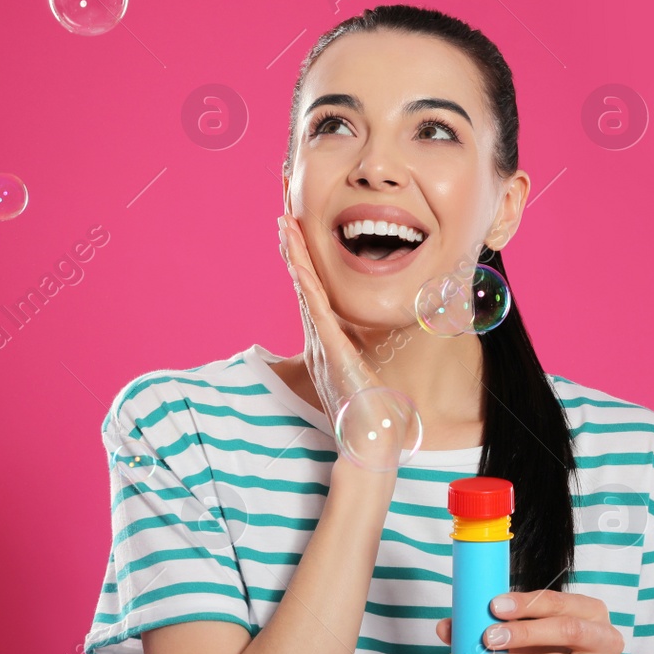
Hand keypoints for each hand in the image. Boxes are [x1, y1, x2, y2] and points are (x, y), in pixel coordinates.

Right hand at [277, 213, 404, 465]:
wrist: (370, 441)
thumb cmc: (370, 412)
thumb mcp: (363, 374)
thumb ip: (359, 356)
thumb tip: (366, 346)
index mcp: (327, 340)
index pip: (312, 289)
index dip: (301, 258)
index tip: (293, 227)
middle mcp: (319, 339)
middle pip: (302, 282)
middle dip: (292, 247)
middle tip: (282, 212)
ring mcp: (324, 345)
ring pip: (306, 292)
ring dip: (294, 258)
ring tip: (285, 226)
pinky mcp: (333, 354)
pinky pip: (318, 315)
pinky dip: (308, 289)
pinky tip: (300, 267)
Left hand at [435, 590, 623, 653]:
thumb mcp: (521, 640)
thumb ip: (488, 628)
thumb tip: (446, 627)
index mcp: (591, 612)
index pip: (558, 601)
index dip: (525, 603)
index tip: (493, 606)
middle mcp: (606, 638)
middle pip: (567, 630)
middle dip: (524, 632)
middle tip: (489, 637)